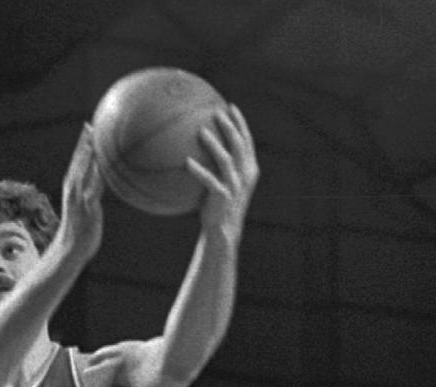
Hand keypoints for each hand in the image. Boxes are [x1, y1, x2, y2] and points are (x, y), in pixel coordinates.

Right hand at [55, 124, 103, 264]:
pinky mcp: (88, 204)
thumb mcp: (84, 214)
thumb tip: (98, 196)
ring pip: (84, 168)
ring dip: (89, 151)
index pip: (77, 162)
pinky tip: (102, 161)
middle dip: (84, 143)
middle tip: (89, 125)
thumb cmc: (78, 235)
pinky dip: (97, 170)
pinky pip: (95, 183)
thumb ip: (91, 201)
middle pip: (79, 160)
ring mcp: (80, 196)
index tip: (87, 130)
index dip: (82, 146)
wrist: (70, 250)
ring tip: (93, 136)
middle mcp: (73, 189)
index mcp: (72, 188)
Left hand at [187, 103, 258, 237]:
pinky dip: (198, 170)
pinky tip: (187, 162)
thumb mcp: (224, 181)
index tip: (231, 106)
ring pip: (226, 159)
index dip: (240, 123)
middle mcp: (245, 176)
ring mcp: (235, 186)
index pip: (247, 141)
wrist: (223, 231)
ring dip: (213, 144)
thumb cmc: (219, 204)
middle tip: (217, 112)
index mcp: (249, 170)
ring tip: (201, 131)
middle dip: (229, 126)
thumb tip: (201, 144)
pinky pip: (209, 180)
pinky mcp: (223, 197)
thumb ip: (220, 164)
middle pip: (239, 145)